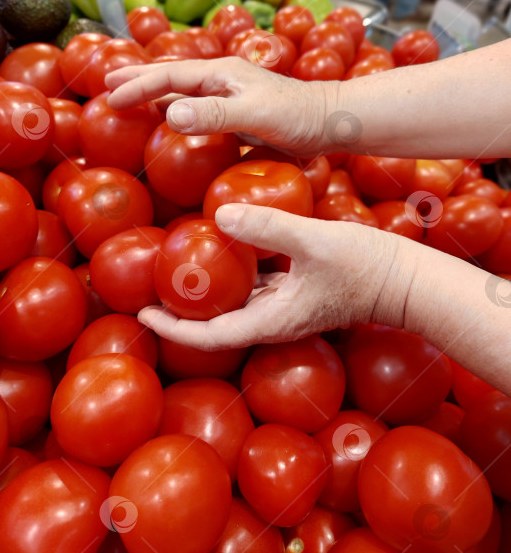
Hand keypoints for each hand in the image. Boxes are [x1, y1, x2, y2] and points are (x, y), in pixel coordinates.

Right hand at [105, 57, 331, 157]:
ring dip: (156, 99)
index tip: (110, 93)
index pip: (169, 75)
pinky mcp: (239, 120)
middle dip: (139, 81)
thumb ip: (215, 114)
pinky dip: (179, 120)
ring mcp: (230, 101)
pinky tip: (173, 129)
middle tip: (107, 85)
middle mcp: (222, 83)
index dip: (138, 83)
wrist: (329, 123)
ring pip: (184, 97)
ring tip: (131, 104)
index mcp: (221, 74)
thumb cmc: (297, 115)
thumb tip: (169, 114)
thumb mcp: (255, 114)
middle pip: (172, 79)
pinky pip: (200, 117)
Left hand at [137, 203, 408, 348]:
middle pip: (217, 323)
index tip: (144, 313)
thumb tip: (220, 215)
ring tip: (181, 265)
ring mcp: (287, 306)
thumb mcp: (315, 242)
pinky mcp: (298, 289)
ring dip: (208, 290)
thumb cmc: (368, 267)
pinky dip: (236, 271)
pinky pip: (257, 284)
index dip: (174, 330)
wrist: (408, 280)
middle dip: (183, 309)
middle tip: (152, 286)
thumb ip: (268, 227)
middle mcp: (275, 319)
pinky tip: (227, 245)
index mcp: (273, 320)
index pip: (212, 337)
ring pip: (237, 302)